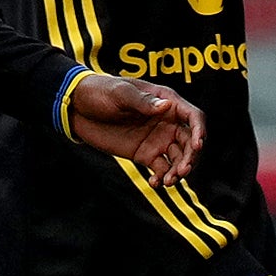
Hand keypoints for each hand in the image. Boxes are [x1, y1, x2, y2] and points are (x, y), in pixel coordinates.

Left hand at [63, 72, 202, 181]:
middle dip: (190, 157)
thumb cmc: (100, 92)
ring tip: (168, 181)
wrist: (77, 108)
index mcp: (166, 102)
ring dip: (178, 171)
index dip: (199, 131)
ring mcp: (158, 139)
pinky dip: (162, 178)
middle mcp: (167, 122)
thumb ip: (142, 102)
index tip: (197, 146)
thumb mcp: (119, 93)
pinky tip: (155, 183)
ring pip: (179, 158)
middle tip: (182, 171)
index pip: (193, 117)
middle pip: (190, 141)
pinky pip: (161, 169)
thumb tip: (166, 107)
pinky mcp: (146, 154)